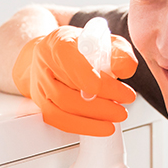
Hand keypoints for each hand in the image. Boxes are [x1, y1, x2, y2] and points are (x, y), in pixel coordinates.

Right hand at [11, 26, 138, 136]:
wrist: (54, 55)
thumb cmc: (80, 48)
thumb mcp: (104, 41)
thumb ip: (118, 52)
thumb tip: (127, 69)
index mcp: (58, 42)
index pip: (69, 60)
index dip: (90, 78)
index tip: (113, 89)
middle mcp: (44, 63)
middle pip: (67, 90)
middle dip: (99, 104)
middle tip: (122, 108)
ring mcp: (40, 85)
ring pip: (62, 107)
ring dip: (93, 117)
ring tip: (116, 116)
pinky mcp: (42, 103)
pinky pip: (59, 120)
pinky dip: (82, 126)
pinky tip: (101, 127)